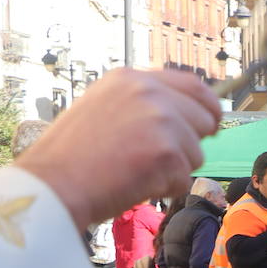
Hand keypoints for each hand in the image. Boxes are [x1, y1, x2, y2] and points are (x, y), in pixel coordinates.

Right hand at [16, 68, 220, 232]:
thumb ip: (141, 105)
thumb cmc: (72, 155)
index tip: (213, 123)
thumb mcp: (103, 107)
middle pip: (202, 121)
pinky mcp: (167, 153)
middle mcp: (150, 93)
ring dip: (173, 170)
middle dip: (188, 146)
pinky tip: (135, 184)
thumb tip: (183, 115)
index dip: (208, 108)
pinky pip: (185, 179)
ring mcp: (161, 121)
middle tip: (156, 161)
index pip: (193, 85)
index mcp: (132, 79)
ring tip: (134, 171)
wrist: (54, 183)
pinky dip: (165, 189)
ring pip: (196, 154)